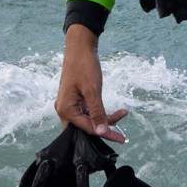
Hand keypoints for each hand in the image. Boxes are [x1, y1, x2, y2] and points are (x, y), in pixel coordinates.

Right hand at [55, 23, 129, 141]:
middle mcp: (64, 110)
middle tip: (121, 133)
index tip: (121, 138)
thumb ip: (97, 112)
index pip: (86, 128)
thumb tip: (101, 131)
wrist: (80, 48)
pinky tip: (114, 111)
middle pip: (85, 128)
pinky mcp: (75, 101)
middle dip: (103, 130)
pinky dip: (100, 113)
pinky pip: (87, 113)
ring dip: (103, 120)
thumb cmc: (84, 66)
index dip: (104, 133)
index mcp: (65, 109)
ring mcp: (69, 105)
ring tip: (122, 113)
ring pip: (87, 121)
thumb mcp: (93, 90)